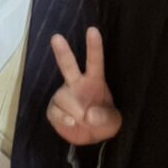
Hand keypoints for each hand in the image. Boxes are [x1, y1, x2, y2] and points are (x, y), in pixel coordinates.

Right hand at [47, 27, 120, 145]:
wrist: (90, 137)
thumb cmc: (104, 121)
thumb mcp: (113, 121)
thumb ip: (105, 117)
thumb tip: (88, 115)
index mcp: (94, 81)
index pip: (95, 62)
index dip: (94, 47)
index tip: (92, 31)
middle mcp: (77, 84)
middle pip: (68, 66)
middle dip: (62, 52)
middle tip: (56, 38)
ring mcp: (64, 95)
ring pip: (63, 97)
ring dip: (74, 111)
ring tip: (83, 120)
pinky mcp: (54, 109)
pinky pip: (55, 111)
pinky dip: (63, 118)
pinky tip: (71, 122)